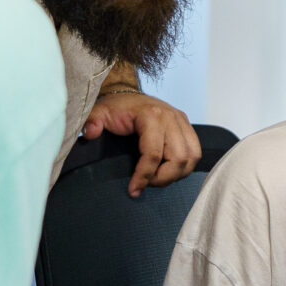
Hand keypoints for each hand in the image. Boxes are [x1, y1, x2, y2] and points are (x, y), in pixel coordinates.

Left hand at [82, 89, 199, 194]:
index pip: (153, 154)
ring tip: (158, 178)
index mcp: (151, 115)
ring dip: (177, 174)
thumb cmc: (116, 108)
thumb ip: (92, 122)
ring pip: (191, 157)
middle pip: (179, 158)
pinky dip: (184, 166)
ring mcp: (182, 121)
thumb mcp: (99, 112)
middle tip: (147, 184)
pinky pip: (195, 152)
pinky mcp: (187, 127)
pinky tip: (169, 170)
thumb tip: (90, 134)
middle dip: (163, 178)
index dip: (144, 176)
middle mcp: (171, 117)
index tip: (133, 190)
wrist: (129, 95)